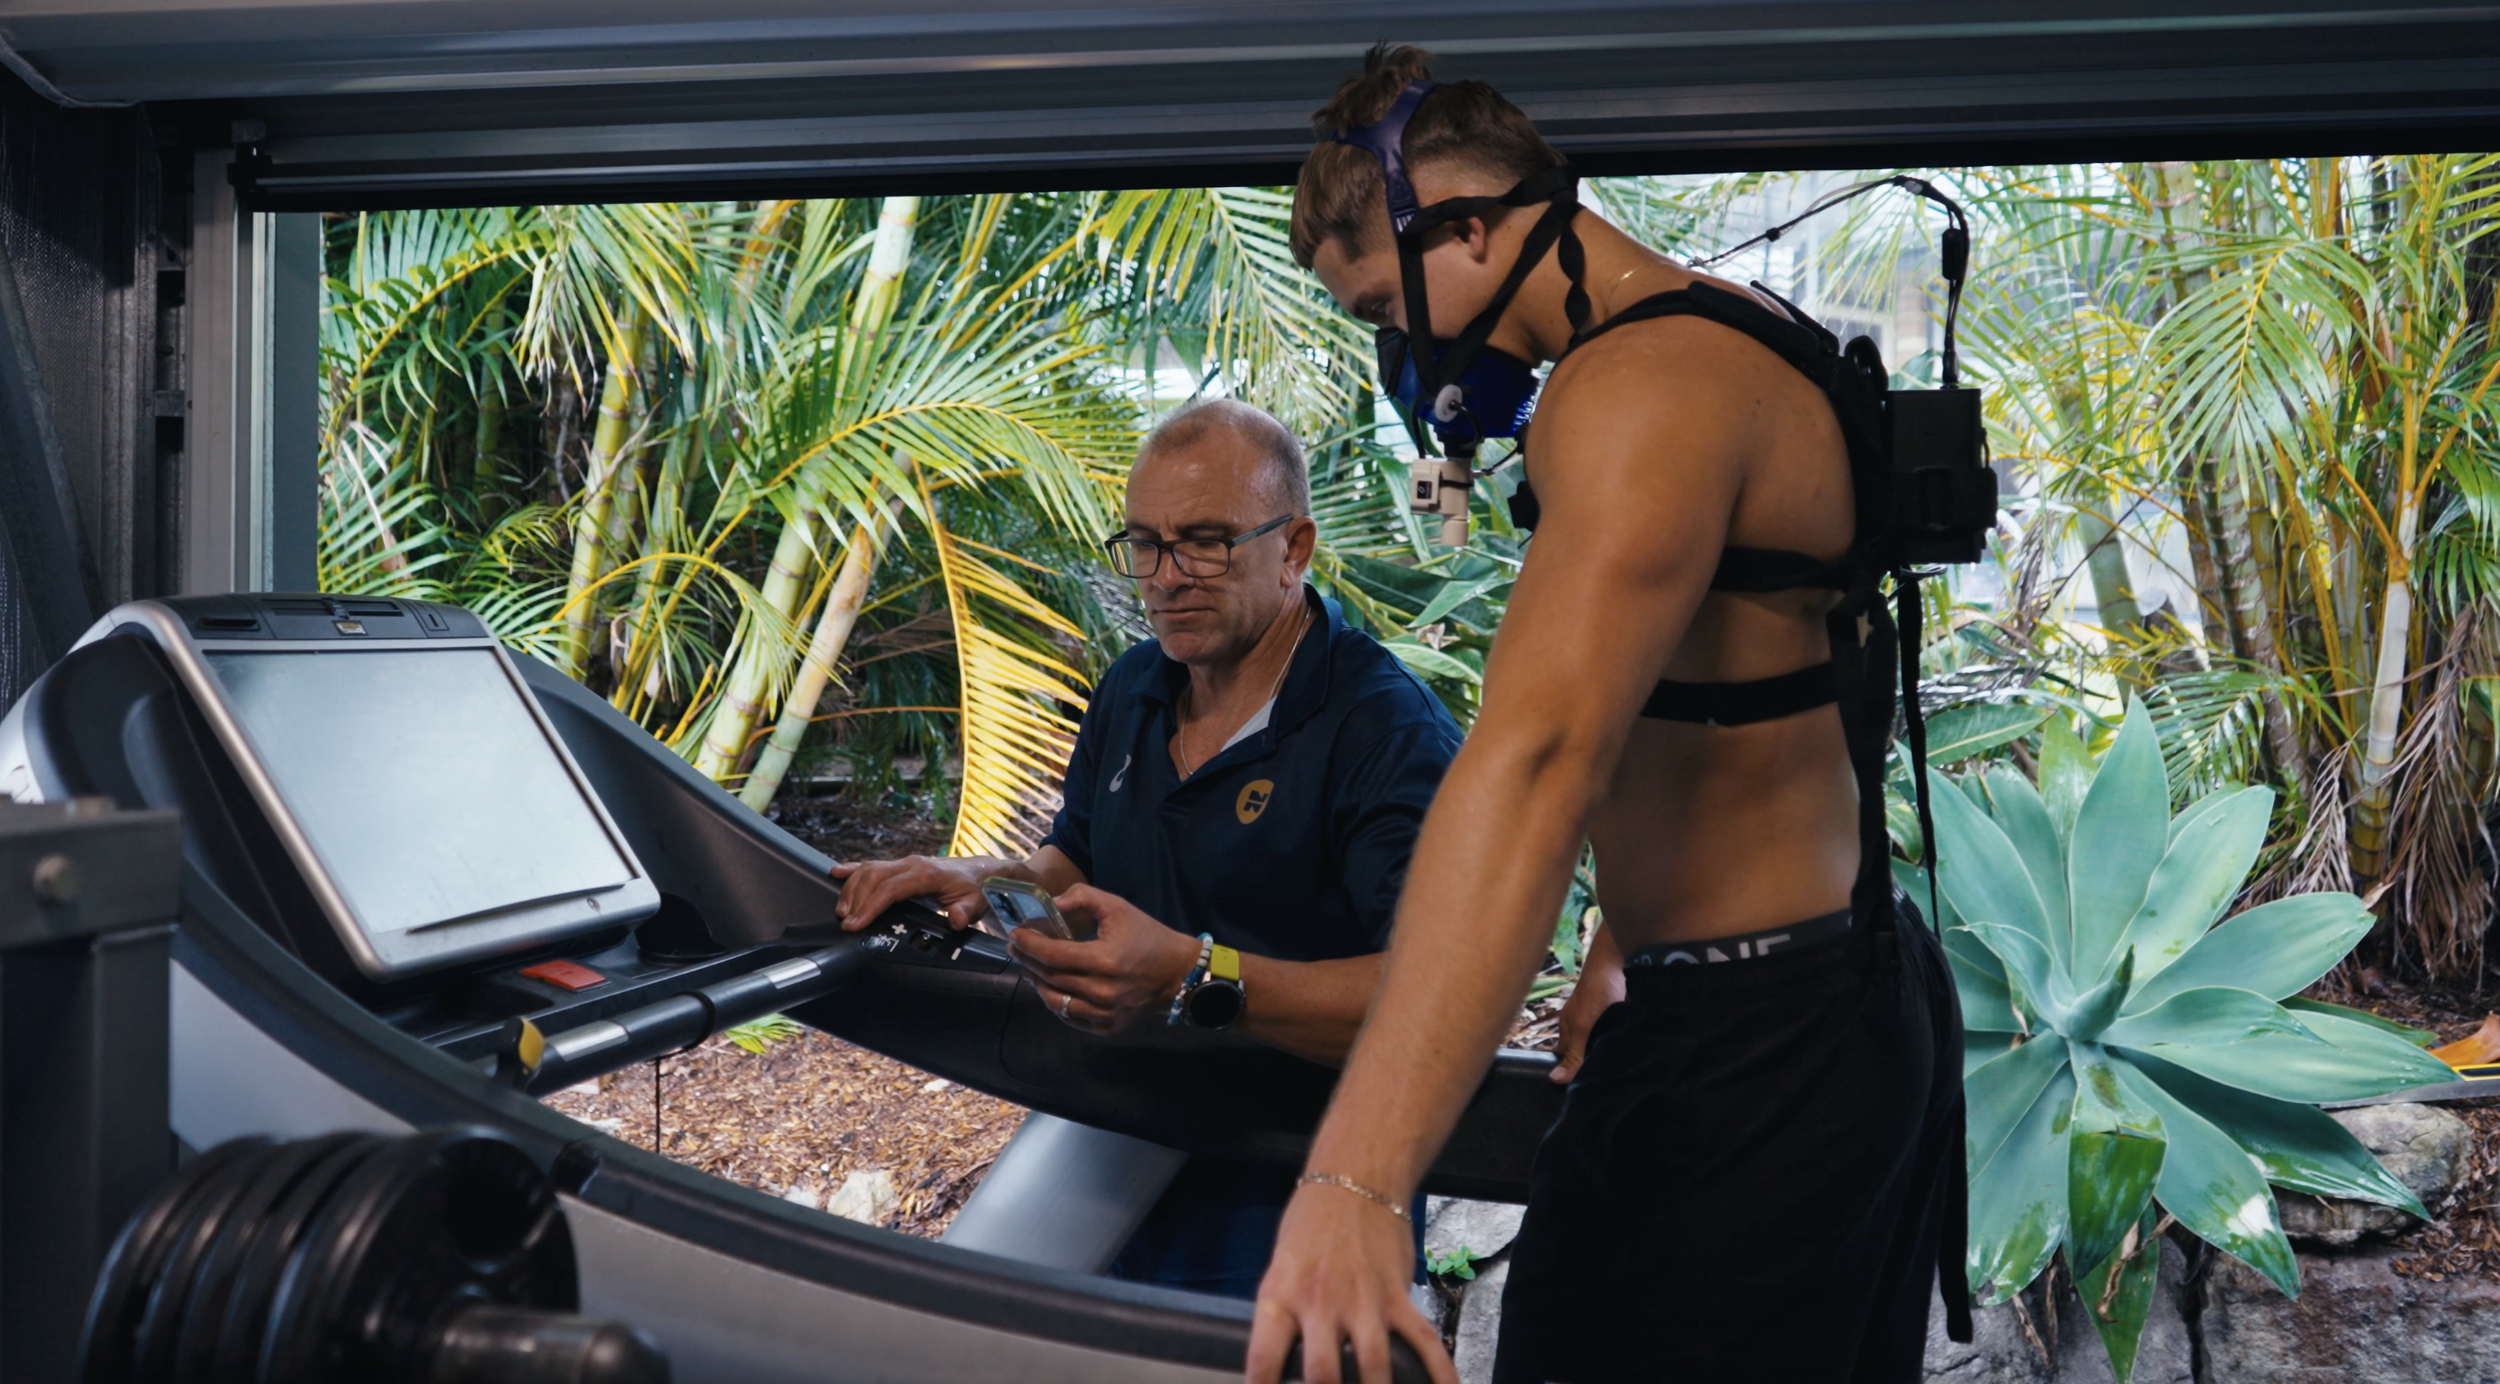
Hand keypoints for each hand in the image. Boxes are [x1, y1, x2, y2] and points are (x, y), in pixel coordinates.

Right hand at [830, 855, 988, 931]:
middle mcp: (912, 864)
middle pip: (873, 876)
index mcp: (927, 873)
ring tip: (842, 911)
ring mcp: (905, 862)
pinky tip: (836, 873)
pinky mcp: (901, 865)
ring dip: (852, 888)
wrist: (983, 871)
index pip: (890, 888)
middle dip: (855, 899)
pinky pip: (873, 864)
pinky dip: (853, 869)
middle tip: (846, 923)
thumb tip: (955, 920)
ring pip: (869, 869)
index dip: (871, 905)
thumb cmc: (977, 889)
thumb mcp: (977, 903)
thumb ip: (966, 912)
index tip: (856, 923)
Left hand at [1008, 884, 1202, 1033]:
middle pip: (1050, 978)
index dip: (1029, 945)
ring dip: (1037, 984)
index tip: (1015, 936)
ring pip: (1055, 1003)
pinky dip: (1057, 1003)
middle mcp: (1102, 991)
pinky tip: (1052, 988)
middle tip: (1017, 949)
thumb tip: (1052, 904)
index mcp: (1104, 960)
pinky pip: (1071, 1018)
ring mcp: (1105, 1014)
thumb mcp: (1118, 907)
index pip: (1053, 955)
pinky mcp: (1108, 1028)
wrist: (1179, 973)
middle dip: (1027, 961)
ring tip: (1030, 969)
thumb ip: (1083, 898)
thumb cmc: (1148, 936)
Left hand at [1246, 1182, 1455, 1383]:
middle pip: (1322, 1374)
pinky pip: (1423, 1342)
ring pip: (1373, 1365)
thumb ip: (1285, 1314)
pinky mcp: (1398, 1297)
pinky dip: (1439, 1373)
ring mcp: (1364, 1301)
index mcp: (1281, 1295)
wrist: (1356, 1180)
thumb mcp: (1282, 1267)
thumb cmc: (1311, 1224)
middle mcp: (1321, 1303)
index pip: (1264, 1358)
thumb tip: (1289, 1359)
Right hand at [1551, 925, 1623, 1084]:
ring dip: (1611, 1054)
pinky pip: (1618, 1036)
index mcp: (1569, 1028)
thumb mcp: (1584, 1026)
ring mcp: (1602, 1021)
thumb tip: (1554, 1080)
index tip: (1585, 1088)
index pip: (1566, 1057)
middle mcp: (1584, 1025)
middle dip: (1594, 1065)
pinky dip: (1623, 1044)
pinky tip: (1631, 1053)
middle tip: (1606, 1084)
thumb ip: (1574, 1054)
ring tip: (1621, 1072)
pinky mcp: (1620, 1017)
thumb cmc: (1597, 991)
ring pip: (1603, 1045)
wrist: (1620, 962)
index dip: (1573, 1071)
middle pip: (1585, 1052)